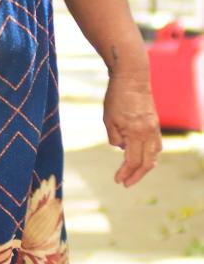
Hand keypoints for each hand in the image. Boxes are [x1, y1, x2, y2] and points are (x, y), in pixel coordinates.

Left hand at [102, 68, 161, 186]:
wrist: (132, 79)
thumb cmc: (116, 97)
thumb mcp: (108, 119)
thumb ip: (115, 137)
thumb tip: (122, 149)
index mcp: (136, 133)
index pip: (132, 160)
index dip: (125, 173)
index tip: (118, 181)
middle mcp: (149, 133)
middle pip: (147, 162)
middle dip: (136, 175)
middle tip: (125, 183)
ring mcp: (154, 129)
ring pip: (154, 155)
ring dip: (144, 167)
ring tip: (133, 174)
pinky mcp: (155, 124)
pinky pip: (156, 145)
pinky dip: (149, 155)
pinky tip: (141, 158)